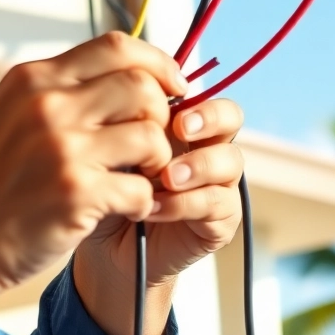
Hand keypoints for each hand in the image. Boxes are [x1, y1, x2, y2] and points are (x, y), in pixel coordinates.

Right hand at [0, 32, 184, 303]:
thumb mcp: (5, 119)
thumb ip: (52, 98)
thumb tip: (114, 82)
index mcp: (32, 81)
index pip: (115, 46)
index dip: (157, 63)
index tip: (173, 86)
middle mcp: (48, 106)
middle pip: (142, 86)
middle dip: (161, 116)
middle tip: (152, 145)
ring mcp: (62, 149)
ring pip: (151, 135)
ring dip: (157, 162)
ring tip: (138, 180)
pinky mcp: (75, 194)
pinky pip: (142, 188)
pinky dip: (142, 203)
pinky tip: (124, 211)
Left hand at [75, 98, 244, 294]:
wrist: (105, 245)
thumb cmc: (105, 189)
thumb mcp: (105, 149)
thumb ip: (120, 121)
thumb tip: (120, 90)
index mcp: (179, 122)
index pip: (197, 89)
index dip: (184, 89)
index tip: (160, 96)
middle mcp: (204, 146)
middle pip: (230, 116)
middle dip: (209, 117)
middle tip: (181, 128)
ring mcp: (217, 182)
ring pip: (230, 160)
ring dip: (198, 166)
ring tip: (165, 177)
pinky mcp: (221, 219)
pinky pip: (217, 203)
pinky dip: (184, 203)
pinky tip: (153, 207)